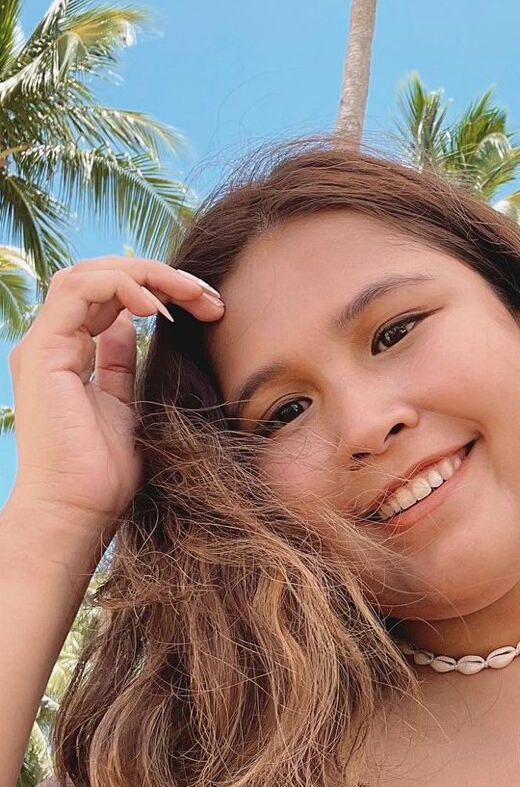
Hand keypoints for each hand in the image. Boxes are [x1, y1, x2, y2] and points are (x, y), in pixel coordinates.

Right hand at [6, 256, 224, 533]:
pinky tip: (158, 308)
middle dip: (159, 278)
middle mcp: (53, 344)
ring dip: (146, 276)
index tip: (207, 307)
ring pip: (90, 275)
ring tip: (191, 294)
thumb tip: (129, 330)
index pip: (109, 296)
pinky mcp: (44, 352)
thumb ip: (120, 366)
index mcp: (70, 354)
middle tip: (208, 296)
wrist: (78, 511)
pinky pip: (80, 291)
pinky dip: (122, 287)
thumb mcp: (126, 407)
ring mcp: (44, 346)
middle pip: (101, 278)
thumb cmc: (105, 476)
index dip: (159, 291)